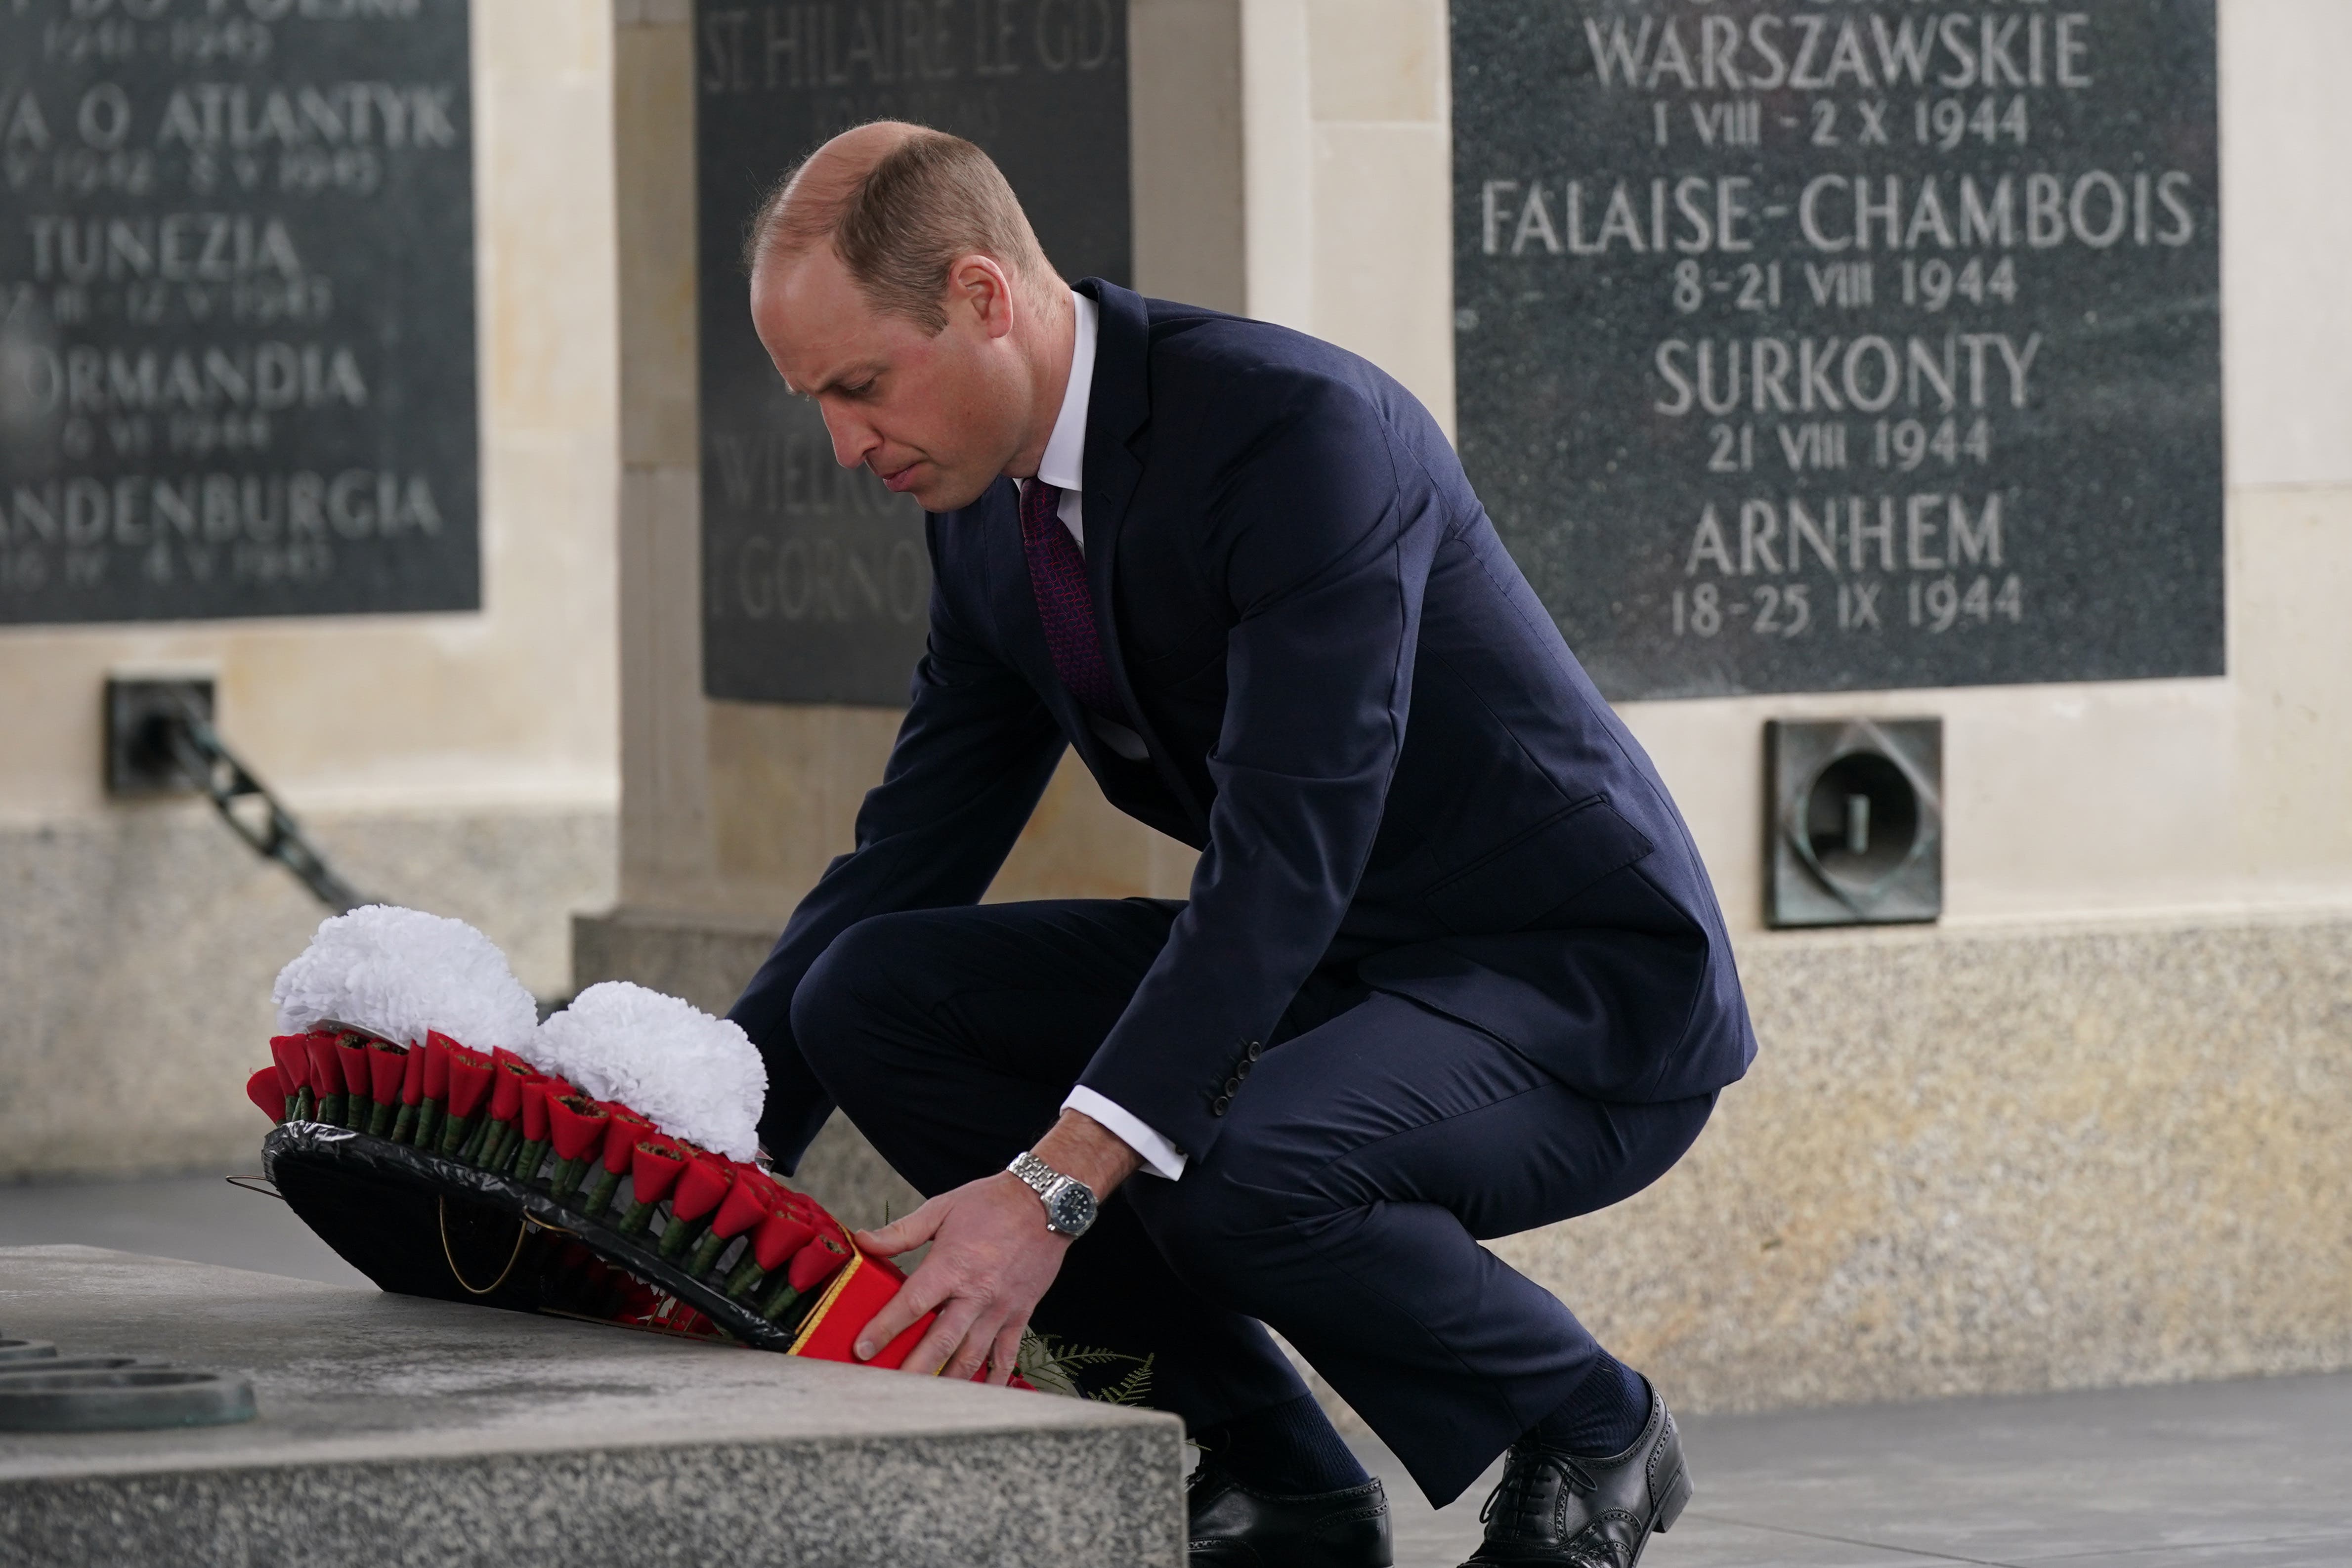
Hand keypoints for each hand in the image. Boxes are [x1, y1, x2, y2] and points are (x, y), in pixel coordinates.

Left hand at [851, 1110, 1143, 1382]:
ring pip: (971, 1356)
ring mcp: (1000, 1308)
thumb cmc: (991, 1204)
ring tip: (924, 1402)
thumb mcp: (941, 1209)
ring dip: (947, 1382)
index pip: (911, 1304)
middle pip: (940, 1342)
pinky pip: (1007, 1355)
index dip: (884, 1328)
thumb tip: (862, 1240)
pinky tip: (980, 1395)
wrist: (1046, 1203)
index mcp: (951, 1266)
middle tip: (888, 1391)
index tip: (862, 1350)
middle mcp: (976, 1293)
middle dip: (912, 1370)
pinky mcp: (1020, 1314)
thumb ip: (900, 1232)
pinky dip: (994, 1379)